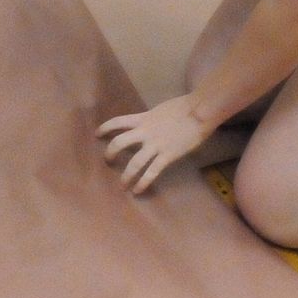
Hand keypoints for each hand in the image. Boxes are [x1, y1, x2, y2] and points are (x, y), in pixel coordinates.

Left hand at [97, 96, 214, 193]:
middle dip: (110, 153)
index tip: (97, 134)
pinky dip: (143, 183)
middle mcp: (145, 132)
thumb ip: (151, 119)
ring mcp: (155, 145)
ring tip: (122, 184)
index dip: (105, 128)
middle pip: (119, 142)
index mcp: (143, 119)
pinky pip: (151, 172)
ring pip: (134, 162)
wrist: (199, 111)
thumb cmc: (184, 107)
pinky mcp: (167, 155)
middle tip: (107, 161)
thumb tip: (148, 124)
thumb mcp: (160, 111)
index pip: (117, 122)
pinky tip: (137, 191)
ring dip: (126, 175)